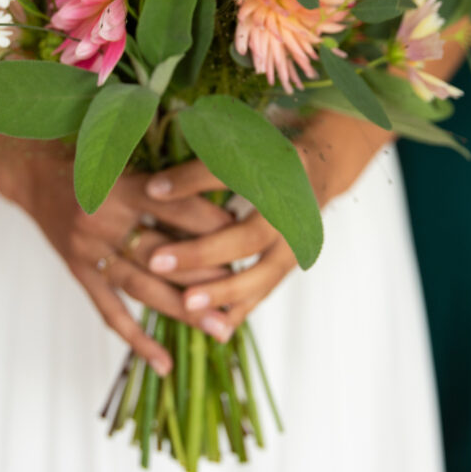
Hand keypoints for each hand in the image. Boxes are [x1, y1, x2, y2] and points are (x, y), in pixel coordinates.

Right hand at [0, 140, 235, 374]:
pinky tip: (164, 363)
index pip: (178, 210)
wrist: (31, 171)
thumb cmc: (89, 158)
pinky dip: (137, 339)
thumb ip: (165, 174)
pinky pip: (110, 311)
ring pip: (142, 288)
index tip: (247, 239)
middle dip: (206, 275)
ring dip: (183, 311)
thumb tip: (222, 186)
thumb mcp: (125, 153)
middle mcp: (105, 220)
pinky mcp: (78, 272)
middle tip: (244, 294)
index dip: (214, 225)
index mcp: (123, 186)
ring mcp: (89, 251)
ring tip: (220, 329)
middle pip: (164, 255)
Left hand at [143, 112, 393, 334]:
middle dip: (202, 252)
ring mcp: (297, 239)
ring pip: (263, 272)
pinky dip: (242, 309)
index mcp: (276, 168)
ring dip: (224, 291)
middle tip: (158, 262)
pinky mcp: (294, 261)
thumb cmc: (266, 154)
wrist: (320, 168)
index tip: (151, 191)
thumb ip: (199, 164)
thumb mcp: (239, 143)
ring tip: (186, 305)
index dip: (189, 182)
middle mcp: (292, 205)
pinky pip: (268, 290)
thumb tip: (152, 189)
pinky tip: (215, 328)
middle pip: (247, 236)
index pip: (227, 174)